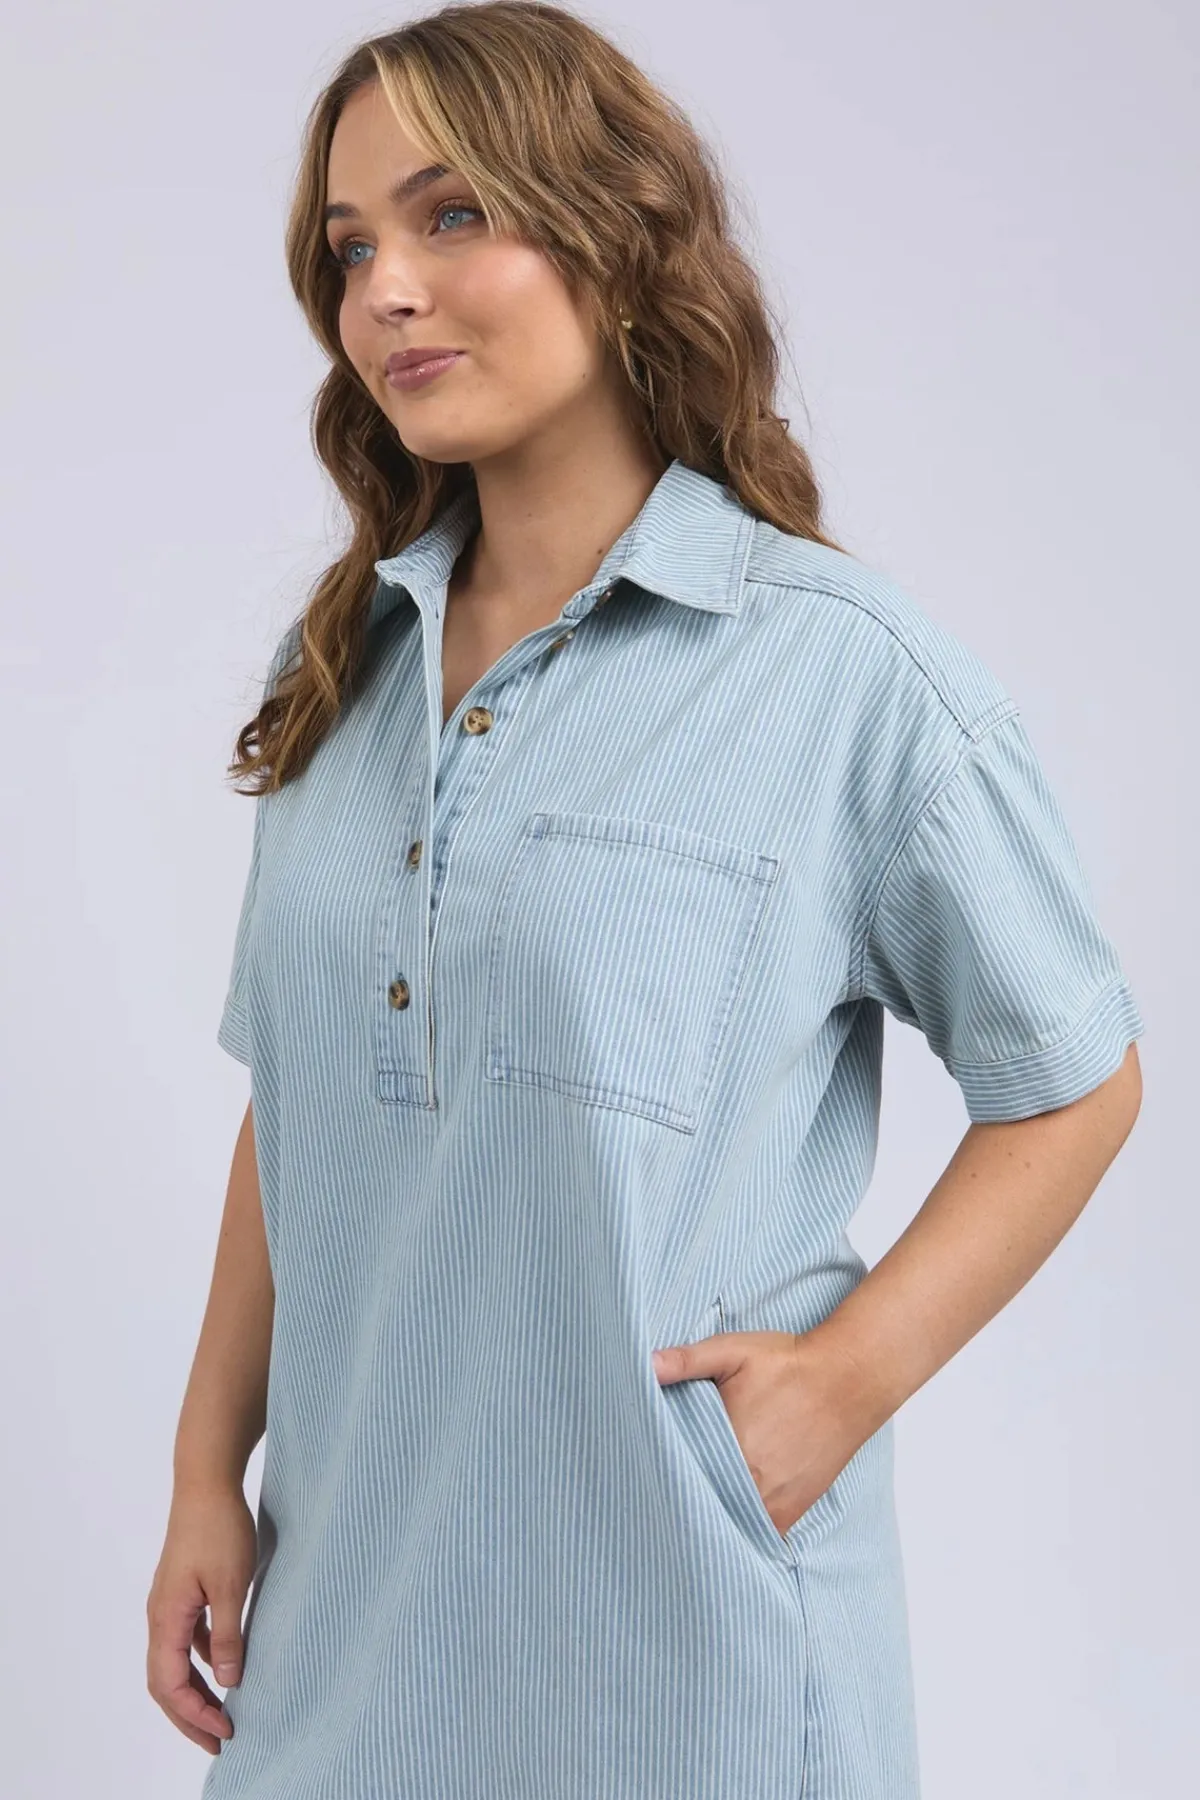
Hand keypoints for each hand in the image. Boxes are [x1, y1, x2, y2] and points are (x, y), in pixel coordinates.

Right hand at [146, 1482, 257, 1753]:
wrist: (206, 1482)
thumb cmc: (219, 1528)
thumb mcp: (232, 1585)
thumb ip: (228, 1636)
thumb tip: (229, 1683)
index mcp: (166, 1618)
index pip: (170, 1685)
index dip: (195, 1715)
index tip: (225, 1732)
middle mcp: (160, 1616)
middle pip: (165, 1682)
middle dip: (189, 1716)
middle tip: (219, 1741)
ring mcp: (169, 1604)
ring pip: (174, 1663)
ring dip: (195, 1692)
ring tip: (222, 1714)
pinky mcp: (182, 1592)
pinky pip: (186, 1640)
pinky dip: (201, 1663)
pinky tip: (225, 1667)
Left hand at [652, 1329, 886, 1537]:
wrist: (848, 1378)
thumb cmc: (789, 1363)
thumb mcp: (732, 1351)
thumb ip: (686, 1360)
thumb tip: (645, 1364)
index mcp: (729, 1445)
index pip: (679, 1477)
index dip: (660, 1478)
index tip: (643, 1480)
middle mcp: (750, 1482)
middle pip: (703, 1505)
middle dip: (682, 1502)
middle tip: (659, 1500)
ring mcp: (774, 1501)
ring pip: (729, 1525)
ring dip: (712, 1519)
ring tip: (689, 1515)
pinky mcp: (793, 1509)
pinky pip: (760, 1535)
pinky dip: (742, 1532)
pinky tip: (726, 1527)